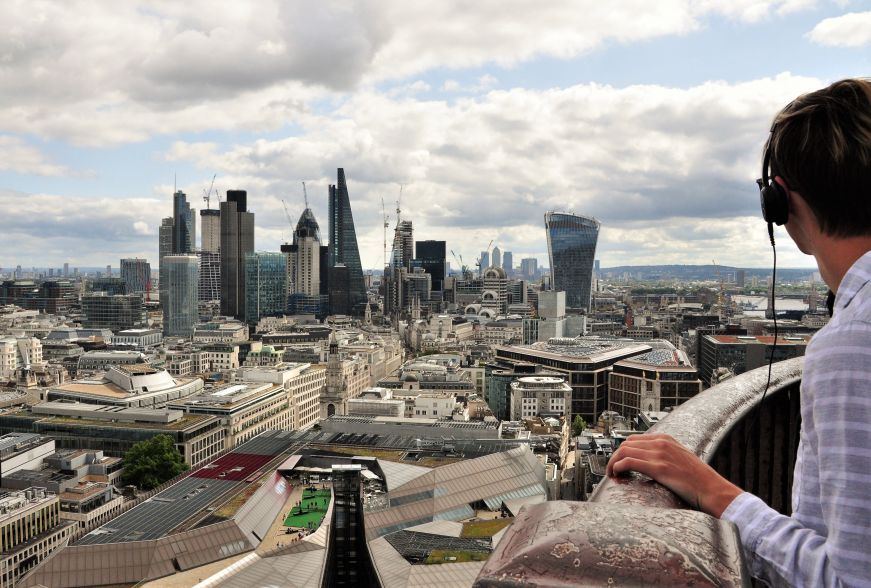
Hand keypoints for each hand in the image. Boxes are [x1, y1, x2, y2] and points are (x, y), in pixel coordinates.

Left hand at [606, 433, 742, 517]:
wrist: (713, 490)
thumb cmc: (699, 480)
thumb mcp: (681, 460)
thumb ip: (666, 456)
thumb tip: (648, 462)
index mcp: (666, 439)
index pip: (634, 439)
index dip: (622, 452)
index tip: (618, 463)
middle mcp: (662, 443)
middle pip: (626, 444)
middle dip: (615, 457)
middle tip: (613, 471)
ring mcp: (660, 454)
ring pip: (624, 451)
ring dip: (613, 463)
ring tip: (613, 475)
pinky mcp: (659, 467)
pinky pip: (629, 462)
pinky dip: (618, 467)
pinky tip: (617, 475)